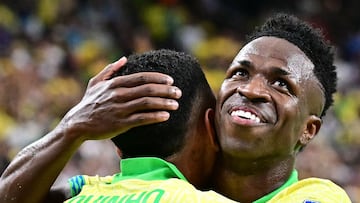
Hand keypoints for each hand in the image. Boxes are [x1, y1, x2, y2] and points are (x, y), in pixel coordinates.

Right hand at [58, 57, 181, 140]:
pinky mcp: (120, 124)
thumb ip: (109, 70)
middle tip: (178, 92)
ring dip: (164, 103)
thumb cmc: (88, 103)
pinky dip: (155, 117)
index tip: (171, 80)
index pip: (142, 77)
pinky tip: (165, 117)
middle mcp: (118, 94)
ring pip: (147, 103)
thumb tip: (124, 58)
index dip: (159, 78)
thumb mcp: (95, 83)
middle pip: (148, 89)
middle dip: (166, 90)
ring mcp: (119, 109)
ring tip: (176, 104)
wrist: (76, 124)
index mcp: (115, 83)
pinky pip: (141, 119)